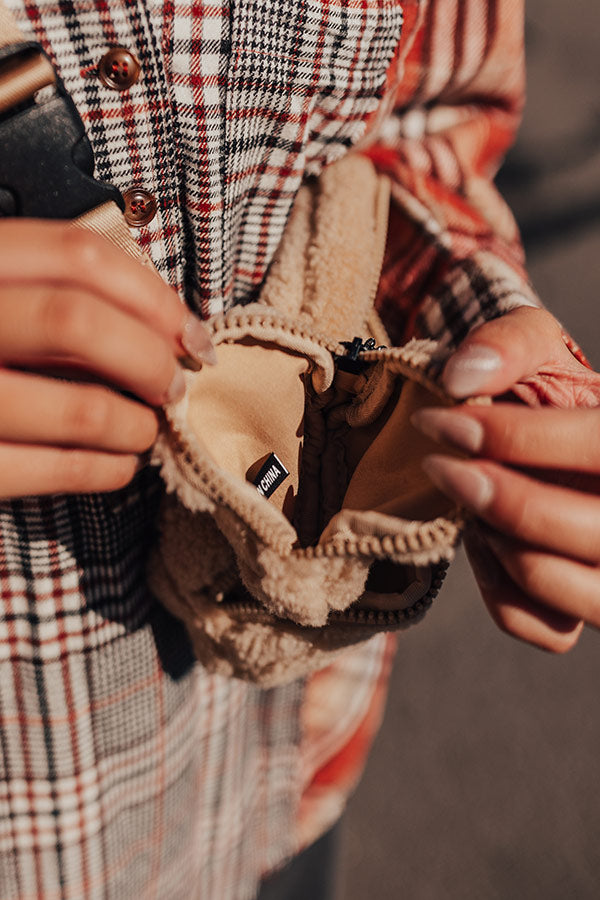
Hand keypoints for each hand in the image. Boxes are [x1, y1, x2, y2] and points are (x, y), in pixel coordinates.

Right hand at [0, 219, 214, 497]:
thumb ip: (43, 292)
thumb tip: (153, 324)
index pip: (75, 255)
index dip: (150, 294)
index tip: (187, 331)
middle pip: (77, 321)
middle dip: (149, 358)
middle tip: (174, 383)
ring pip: (79, 405)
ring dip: (137, 424)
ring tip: (146, 428)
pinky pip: (53, 470)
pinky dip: (106, 469)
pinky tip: (119, 464)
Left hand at [411, 306, 599, 652]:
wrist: (538, 428)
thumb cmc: (541, 387)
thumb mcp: (534, 345)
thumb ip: (506, 343)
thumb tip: (461, 380)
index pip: (599, 446)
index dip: (517, 438)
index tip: (441, 422)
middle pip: (587, 529)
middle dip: (500, 497)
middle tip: (441, 466)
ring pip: (562, 586)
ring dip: (501, 545)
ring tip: (473, 504)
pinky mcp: (588, 607)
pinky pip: (545, 628)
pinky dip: (502, 590)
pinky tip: (484, 542)